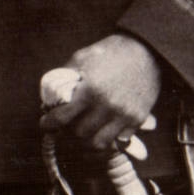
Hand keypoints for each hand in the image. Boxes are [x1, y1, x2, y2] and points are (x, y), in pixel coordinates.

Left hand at [39, 33, 160, 151]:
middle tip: (66, 124)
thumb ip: (66, 76)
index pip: (62, 117)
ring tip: (84, 130)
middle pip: (79, 133)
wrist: (147, 51)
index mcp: (90, 89)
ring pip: (98, 143)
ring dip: (88, 138)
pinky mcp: (137, 119)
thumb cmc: (113, 52)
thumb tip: (51, 95)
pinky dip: (108, 138)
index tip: (45, 123)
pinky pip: (118, 141)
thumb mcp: (83, 57)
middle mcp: (107, 105)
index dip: (49, 123)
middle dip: (69, 130)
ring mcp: (124, 115)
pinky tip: (102, 129)